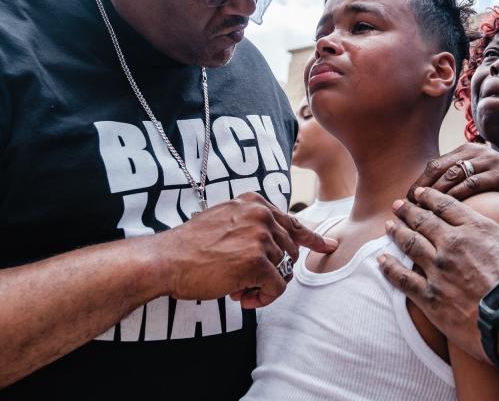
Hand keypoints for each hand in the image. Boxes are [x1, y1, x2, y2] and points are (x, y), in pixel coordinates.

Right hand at [153, 193, 337, 307]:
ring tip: (236, 287)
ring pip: (282, 272)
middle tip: (244, 281)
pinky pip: (277, 287)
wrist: (165, 260)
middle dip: (271, 271)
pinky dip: (263, 298)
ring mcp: (261, 237)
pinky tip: (242, 297)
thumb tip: (277, 243)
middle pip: (289, 252)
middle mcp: (262, 216)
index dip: (312, 239)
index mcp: (255, 203)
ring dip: (262, 286)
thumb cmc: (189, 246)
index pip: (292, 222)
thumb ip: (250, 225)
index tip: (329, 247)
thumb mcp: (224, 220)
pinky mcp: (257, 261)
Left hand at [379, 187, 498, 361]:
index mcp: (479, 229)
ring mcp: (438, 270)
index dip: (431, 198)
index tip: (420, 194)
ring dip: (397, 233)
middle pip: (423, 221)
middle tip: (398, 205)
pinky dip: (389, 268)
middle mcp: (453, 244)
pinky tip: (381, 261)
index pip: (447, 206)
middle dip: (409, 210)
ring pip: (409, 244)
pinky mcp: (430, 297)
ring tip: (388, 226)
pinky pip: (402, 279)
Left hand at [410, 143, 498, 227]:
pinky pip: (473, 183)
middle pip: (438, 168)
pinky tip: (447, 214)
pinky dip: (457, 197)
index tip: (407, 205)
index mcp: (468, 152)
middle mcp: (477, 151)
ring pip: (452, 174)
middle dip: (421, 190)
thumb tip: (427, 201)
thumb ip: (459, 183)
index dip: (418, 184)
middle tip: (410, 211)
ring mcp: (491, 160)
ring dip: (434, 194)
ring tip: (423, 214)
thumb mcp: (481, 181)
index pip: (434, 165)